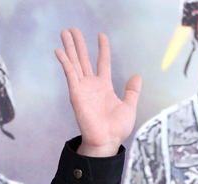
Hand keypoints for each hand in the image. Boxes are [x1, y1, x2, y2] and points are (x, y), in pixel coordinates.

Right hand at [55, 27, 141, 156]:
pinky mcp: (76, 93)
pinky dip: (65, 61)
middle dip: (79, 44)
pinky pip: (69, 73)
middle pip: (84, 59)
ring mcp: (82, 88)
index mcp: (104, 87)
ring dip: (70, 47)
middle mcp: (92, 85)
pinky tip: (59, 50)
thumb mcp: (129, 107)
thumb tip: (137, 76)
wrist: (106, 141)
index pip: (102, 62)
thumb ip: (132, 91)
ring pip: (75, 62)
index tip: (101, 35)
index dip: (102, 49)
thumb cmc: (117, 129)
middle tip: (73, 28)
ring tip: (65, 32)